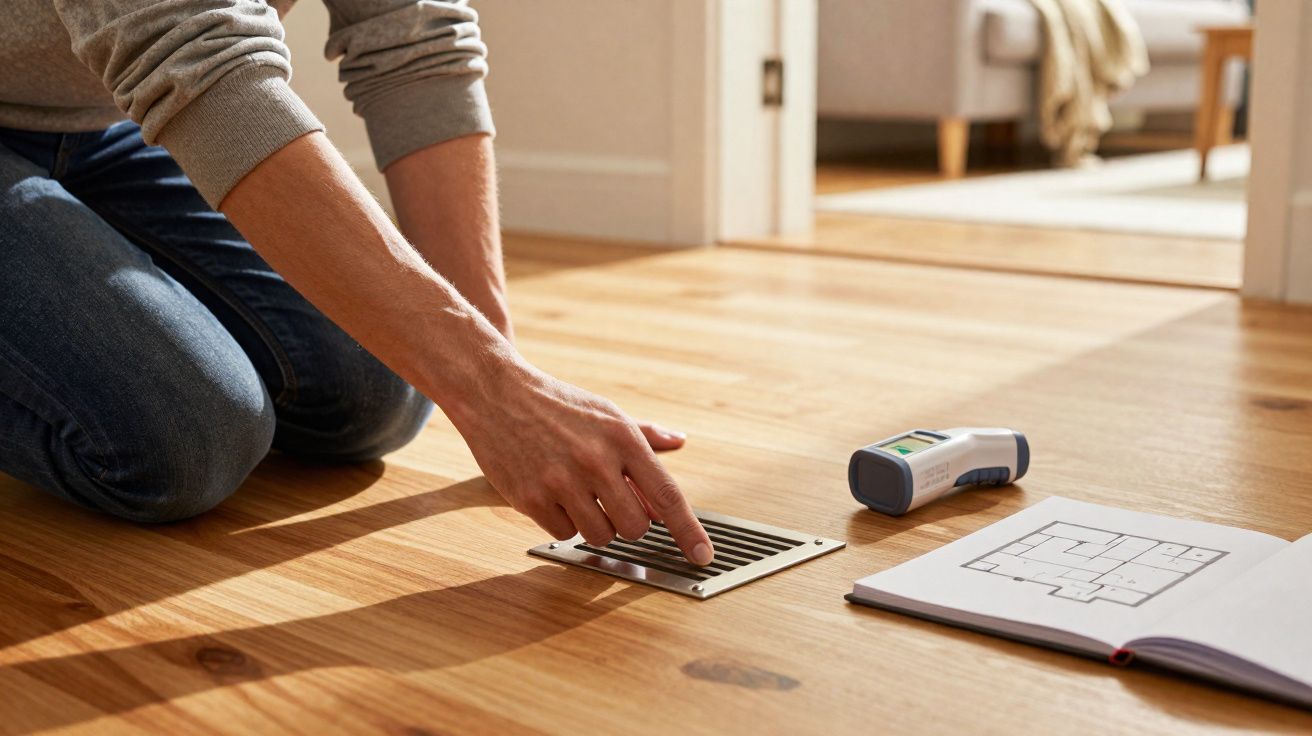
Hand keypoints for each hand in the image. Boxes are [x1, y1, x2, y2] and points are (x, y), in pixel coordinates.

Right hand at [453, 364, 713, 564]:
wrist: (496, 393)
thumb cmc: (556, 403)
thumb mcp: (605, 411)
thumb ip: (644, 434)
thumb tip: (678, 441)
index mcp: (622, 438)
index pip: (667, 494)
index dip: (688, 530)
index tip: (702, 555)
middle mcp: (596, 461)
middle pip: (634, 527)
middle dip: (628, 522)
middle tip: (611, 501)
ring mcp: (561, 481)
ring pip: (599, 536)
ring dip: (594, 523)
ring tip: (578, 493)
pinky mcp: (531, 498)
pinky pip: (563, 533)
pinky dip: (562, 521)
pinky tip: (551, 493)